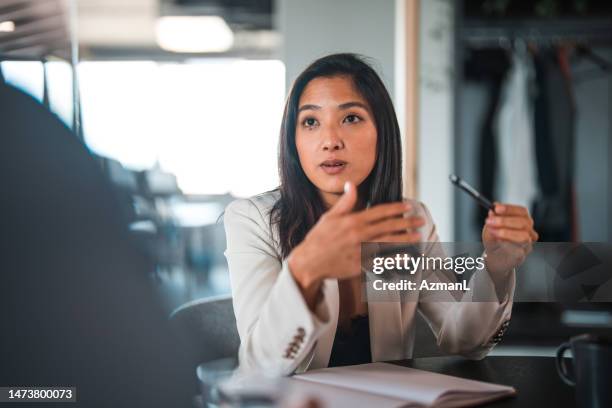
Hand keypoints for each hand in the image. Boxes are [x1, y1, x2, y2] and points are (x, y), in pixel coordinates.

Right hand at [289, 182, 423, 306]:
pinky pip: (381, 261)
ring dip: (405, 239)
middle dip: (406, 223)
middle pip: (388, 226)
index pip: (379, 212)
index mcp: (353, 221)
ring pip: (388, 243)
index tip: (407, 207)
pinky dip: (394, 258)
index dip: (396, 209)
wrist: (309, 261)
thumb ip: (345, 202)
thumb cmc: (318, 238)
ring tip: (417, 237)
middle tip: (420, 221)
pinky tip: (406, 256)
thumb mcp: (329, 216)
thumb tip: (351, 185)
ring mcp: (361, 250)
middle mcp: (359, 234)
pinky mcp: (360, 264)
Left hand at [482, 203, 538, 274]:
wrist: (495, 256)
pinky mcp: (522, 255)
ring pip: (524, 236)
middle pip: (524, 222)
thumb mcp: (490, 226)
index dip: (509, 208)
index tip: (496, 208)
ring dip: (506, 232)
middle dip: (505, 220)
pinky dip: (507, 244)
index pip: (522, 211)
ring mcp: (527, 244)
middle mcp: (528, 231)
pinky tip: (499, 241)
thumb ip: (492, 219)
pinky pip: (519, 249)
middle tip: (490, 220)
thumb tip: (492, 211)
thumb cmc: (495, 239)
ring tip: (492, 231)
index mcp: (523, 220)